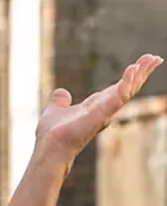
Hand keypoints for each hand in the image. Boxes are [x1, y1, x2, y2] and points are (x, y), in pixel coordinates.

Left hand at [35, 54, 162, 163]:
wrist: (49, 147)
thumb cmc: (53, 135)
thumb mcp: (56, 110)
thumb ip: (60, 101)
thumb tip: (61, 92)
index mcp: (96, 107)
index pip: (117, 90)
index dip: (129, 78)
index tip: (139, 65)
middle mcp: (104, 110)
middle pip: (128, 88)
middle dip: (142, 73)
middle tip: (155, 58)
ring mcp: (105, 112)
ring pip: (128, 90)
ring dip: (139, 74)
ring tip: (152, 59)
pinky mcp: (101, 114)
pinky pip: (118, 96)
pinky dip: (127, 82)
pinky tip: (134, 69)